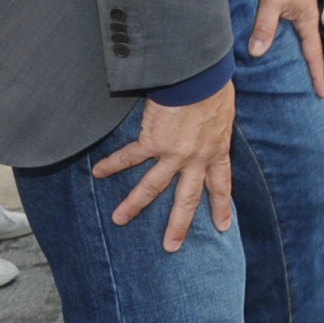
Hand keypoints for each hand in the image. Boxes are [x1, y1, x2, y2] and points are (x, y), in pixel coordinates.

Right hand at [94, 84, 234, 251]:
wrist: (202, 76)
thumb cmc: (217, 85)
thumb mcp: (226, 112)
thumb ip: (217, 126)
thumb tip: (213, 123)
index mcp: (216, 150)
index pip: (221, 184)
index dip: (221, 206)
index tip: (222, 226)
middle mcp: (196, 159)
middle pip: (186, 199)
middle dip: (178, 225)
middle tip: (171, 246)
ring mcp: (173, 154)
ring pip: (151, 187)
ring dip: (134, 205)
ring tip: (119, 219)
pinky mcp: (153, 142)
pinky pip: (128, 157)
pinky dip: (112, 164)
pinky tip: (98, 172)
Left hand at [253, 0, 323, 96]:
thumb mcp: (272, 1)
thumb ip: (265, 26)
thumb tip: (257, 53)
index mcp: (307, 21)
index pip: (314, 54)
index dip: (316, 75)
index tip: (320, 94)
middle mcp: (305, 20)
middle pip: (307, 51)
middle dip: (307, 71)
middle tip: (305, 92)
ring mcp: (297, 14)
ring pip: (296, 42)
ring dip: (294, 57)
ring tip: (289, 77)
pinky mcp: (288, 8)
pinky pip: (287, 32)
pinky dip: (283, 44)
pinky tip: (273, 51)